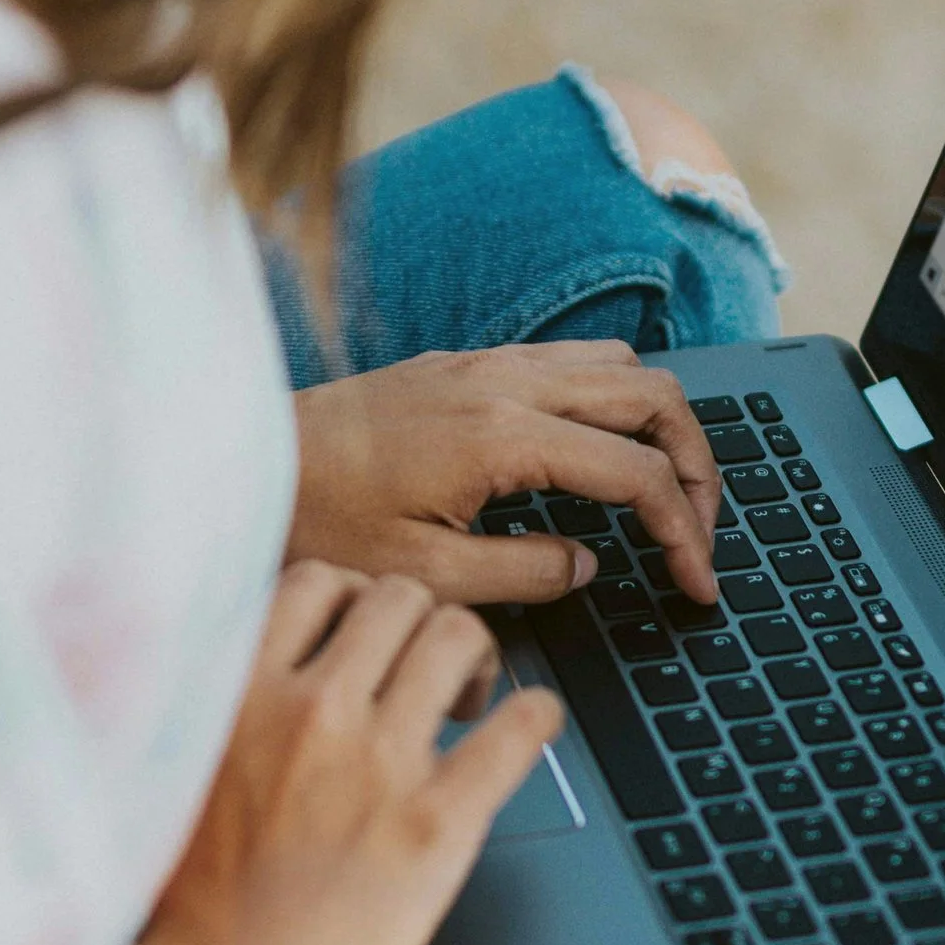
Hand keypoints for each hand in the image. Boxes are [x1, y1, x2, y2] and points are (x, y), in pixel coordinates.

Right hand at [140, 562, 559, 944]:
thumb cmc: (189, 908)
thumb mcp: (182, 772)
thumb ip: (226, 709)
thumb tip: (272, 673)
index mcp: (241, 693)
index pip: (318, 582)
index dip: (355, 600)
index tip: (367, 634)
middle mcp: (313, 710)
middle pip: (397, 597)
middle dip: (420, 623)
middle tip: (428, 670)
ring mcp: (379, 762)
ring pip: (459, 637)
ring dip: (477, 656)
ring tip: (472, 698)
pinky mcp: (437, 823)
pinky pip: (517, 730)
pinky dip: (536, 716)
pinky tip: (532, 723)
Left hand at [288, 345, 722, 608]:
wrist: (241, 466)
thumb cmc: (317, 523)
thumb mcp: (425, 576)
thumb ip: (524, 573)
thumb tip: (589, 565)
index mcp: (503, 435)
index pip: (636, 473)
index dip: (684, 531)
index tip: (698, 583)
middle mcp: (503, 382)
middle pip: (652, 396)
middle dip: (697, 466)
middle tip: (702, 532)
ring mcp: (484, 363)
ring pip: (618, 366)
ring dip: (659, 425)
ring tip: (665, 493)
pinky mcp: (462, 365)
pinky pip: (570, 361)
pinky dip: (613, 403)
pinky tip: (600, 455)